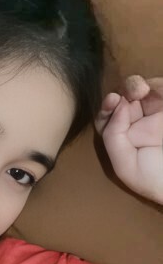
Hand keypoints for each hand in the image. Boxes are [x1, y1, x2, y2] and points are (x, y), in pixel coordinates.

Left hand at [95, 75, 162, 204]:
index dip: (107, 107)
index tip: (112, 101)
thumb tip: (119, 103)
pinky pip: (162, 88)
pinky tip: (153, 90)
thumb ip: (113, 137)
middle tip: (125, 95)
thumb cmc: (155, 179)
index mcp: (126, 137)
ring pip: (143, 88)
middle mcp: (141, 123)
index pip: (109, 117)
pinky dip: (157, 85)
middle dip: (122, 92)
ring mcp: (159, 113)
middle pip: (125, 98)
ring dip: (137, 85)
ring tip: (140, 91)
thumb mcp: (126, 165)